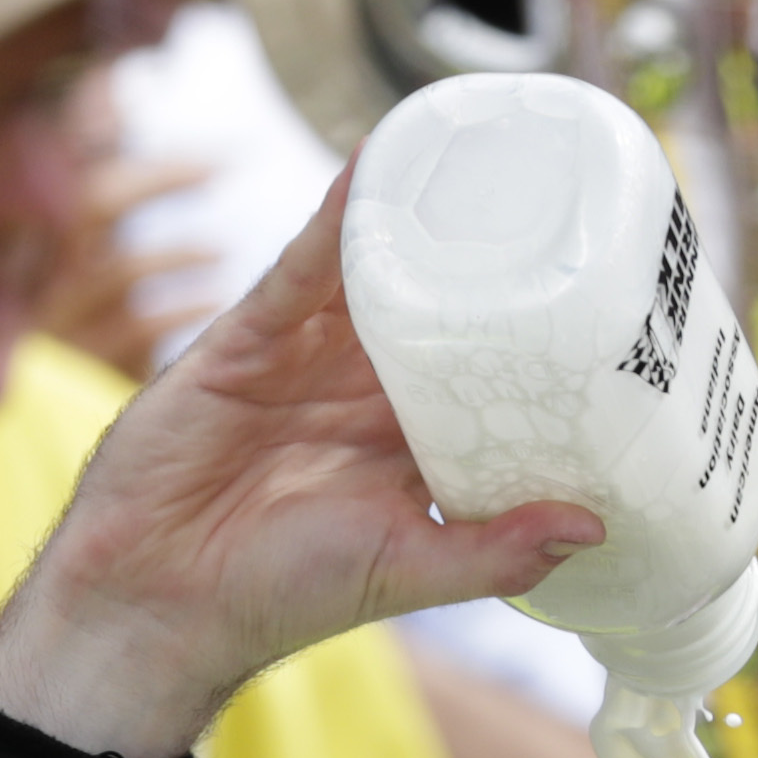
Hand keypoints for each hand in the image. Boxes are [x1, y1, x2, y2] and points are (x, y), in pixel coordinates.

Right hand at [0, 169, 604, 757]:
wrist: (163, 593)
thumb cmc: (285, 594)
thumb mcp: (412, 570)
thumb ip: (498, 552)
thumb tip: (594, 528)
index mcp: (411, 448)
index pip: (483, 379)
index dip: (530, 343)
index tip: (592, 299)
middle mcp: (363, 396)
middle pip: (435, 314)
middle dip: (479, 267)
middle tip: (542, 203)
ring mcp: (304, 361)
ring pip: (372, 280)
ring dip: (412, 224)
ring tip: (464, 163)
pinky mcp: (248, 338)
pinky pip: (300, 269)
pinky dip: (334, 220)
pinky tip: (370, 167)